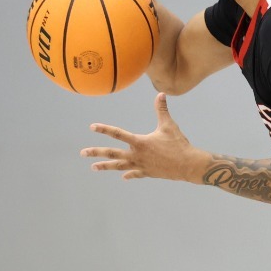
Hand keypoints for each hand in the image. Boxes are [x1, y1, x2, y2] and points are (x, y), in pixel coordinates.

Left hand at [81, 93, 202, 180]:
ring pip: (118, 166)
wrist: (187, 165)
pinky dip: (128, 174)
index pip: (118, 134)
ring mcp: (140, 166)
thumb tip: (160, 94)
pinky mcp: (147, 173)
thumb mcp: (169, 125)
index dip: (104, 129)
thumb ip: (162, 110)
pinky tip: (123, 176)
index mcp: (139, 142)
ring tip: (93, 167)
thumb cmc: (178, 144)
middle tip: (83, 153)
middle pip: (112, 153)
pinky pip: (134, 174)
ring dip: (105, 166)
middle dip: (96, 153)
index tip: (92, 127)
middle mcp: (136, 155)